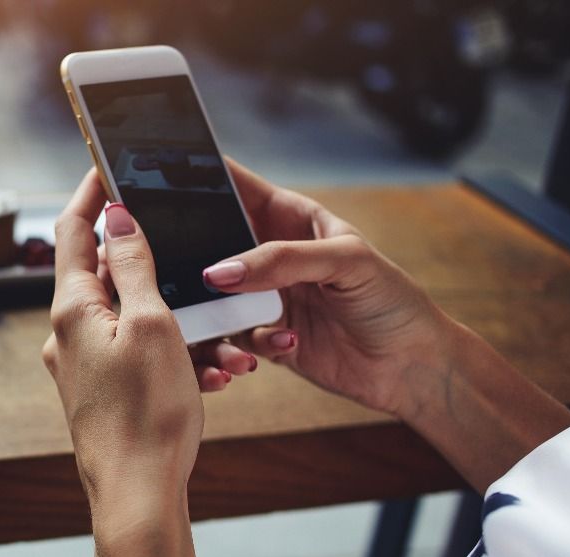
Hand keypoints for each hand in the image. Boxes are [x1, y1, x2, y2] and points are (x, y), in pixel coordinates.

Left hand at [42, 169, 202, 556]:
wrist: (137, 496)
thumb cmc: (147, 414)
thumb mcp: (151, 325)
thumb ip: (132, 265)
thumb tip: (115, 216)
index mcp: (73, 308)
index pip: (72, 231)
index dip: (90, 193)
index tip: (108, 165)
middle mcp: (68, 333)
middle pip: (99, 271)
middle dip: (144, 256)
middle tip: (179, 242)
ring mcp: (81, 364)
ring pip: (126, 316)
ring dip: (168, 311)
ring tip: (213, 332)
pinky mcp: (98, 390)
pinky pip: (133, 352)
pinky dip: (168, 348)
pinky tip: (204, 368)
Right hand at [200, 160, 453, 415]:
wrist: (410, 367)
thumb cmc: (391, 300)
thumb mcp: (345, 262)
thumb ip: (281, 260)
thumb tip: (219, 272)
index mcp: (288, 216)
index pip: (234, 184)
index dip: (199, 176)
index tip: (160, 178)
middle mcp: (268, 254)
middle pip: (209, 242)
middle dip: (192, 253)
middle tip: (179, 264)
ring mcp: (262, 295)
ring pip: (211, 295)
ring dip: (216, 311)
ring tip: (240, 322)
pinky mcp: (260, 335)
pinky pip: (229, 337)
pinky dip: (243, 345)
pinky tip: (286, 345)